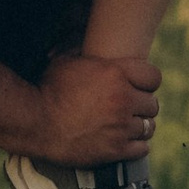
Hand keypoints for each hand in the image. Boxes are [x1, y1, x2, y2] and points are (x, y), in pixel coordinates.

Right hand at [22, 50, 161, 165]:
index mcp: (115, 74)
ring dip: (139, 126)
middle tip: (130, 108)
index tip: (139, 86)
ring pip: (148, 126)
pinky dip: (136, 146)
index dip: (147, 82)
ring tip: (127, 125)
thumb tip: (87, 39)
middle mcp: (123, 99)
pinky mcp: (115, 149)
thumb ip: (86, 51)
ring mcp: (121, 126)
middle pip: (152, 104)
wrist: (35, 122)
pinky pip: (142, 148)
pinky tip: (125, 142)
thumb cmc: (48, 89)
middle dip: (142, 105)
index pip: (154, 77)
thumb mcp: (66, 61)